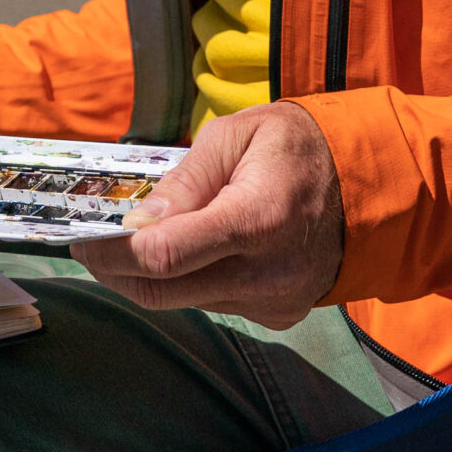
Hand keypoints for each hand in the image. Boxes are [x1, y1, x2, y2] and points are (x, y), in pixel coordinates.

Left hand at [70, 101, 345, 328]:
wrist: (368, 184)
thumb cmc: (297, 147)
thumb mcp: (237, 136)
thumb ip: (185, 181)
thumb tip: (136, 222)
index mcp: (257, 218)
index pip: (163, 256)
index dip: (112, 252)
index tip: (83, 241)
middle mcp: (268, 272)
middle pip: (163, 292)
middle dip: (116, 271)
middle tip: (92, 248)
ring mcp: (276, 301)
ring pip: (186, 300)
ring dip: (155, 275)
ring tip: (146, 238)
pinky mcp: (280, 316)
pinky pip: (215, 303)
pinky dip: (194, 280)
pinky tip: (201, 250)